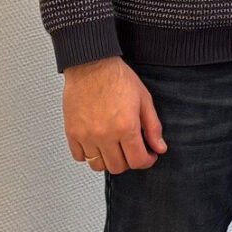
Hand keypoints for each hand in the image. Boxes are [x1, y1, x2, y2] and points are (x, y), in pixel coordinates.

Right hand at [63, 56, 166, 173]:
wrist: (91, 64)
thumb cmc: (117, 77)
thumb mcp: (144, 99)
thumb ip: (153, 127)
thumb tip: (159, 147)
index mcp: (125, 127)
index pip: (137, 161)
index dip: (147, 161)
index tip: (148, 155)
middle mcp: (105, 135)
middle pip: (118, 167)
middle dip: (129, 161)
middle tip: (132, 149)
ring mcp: (86, 135)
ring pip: (98, 165)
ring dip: (108, 160)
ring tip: (114, 148)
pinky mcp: (72, 132)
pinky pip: (79, 156)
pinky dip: (89, 155)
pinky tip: (97, 144)